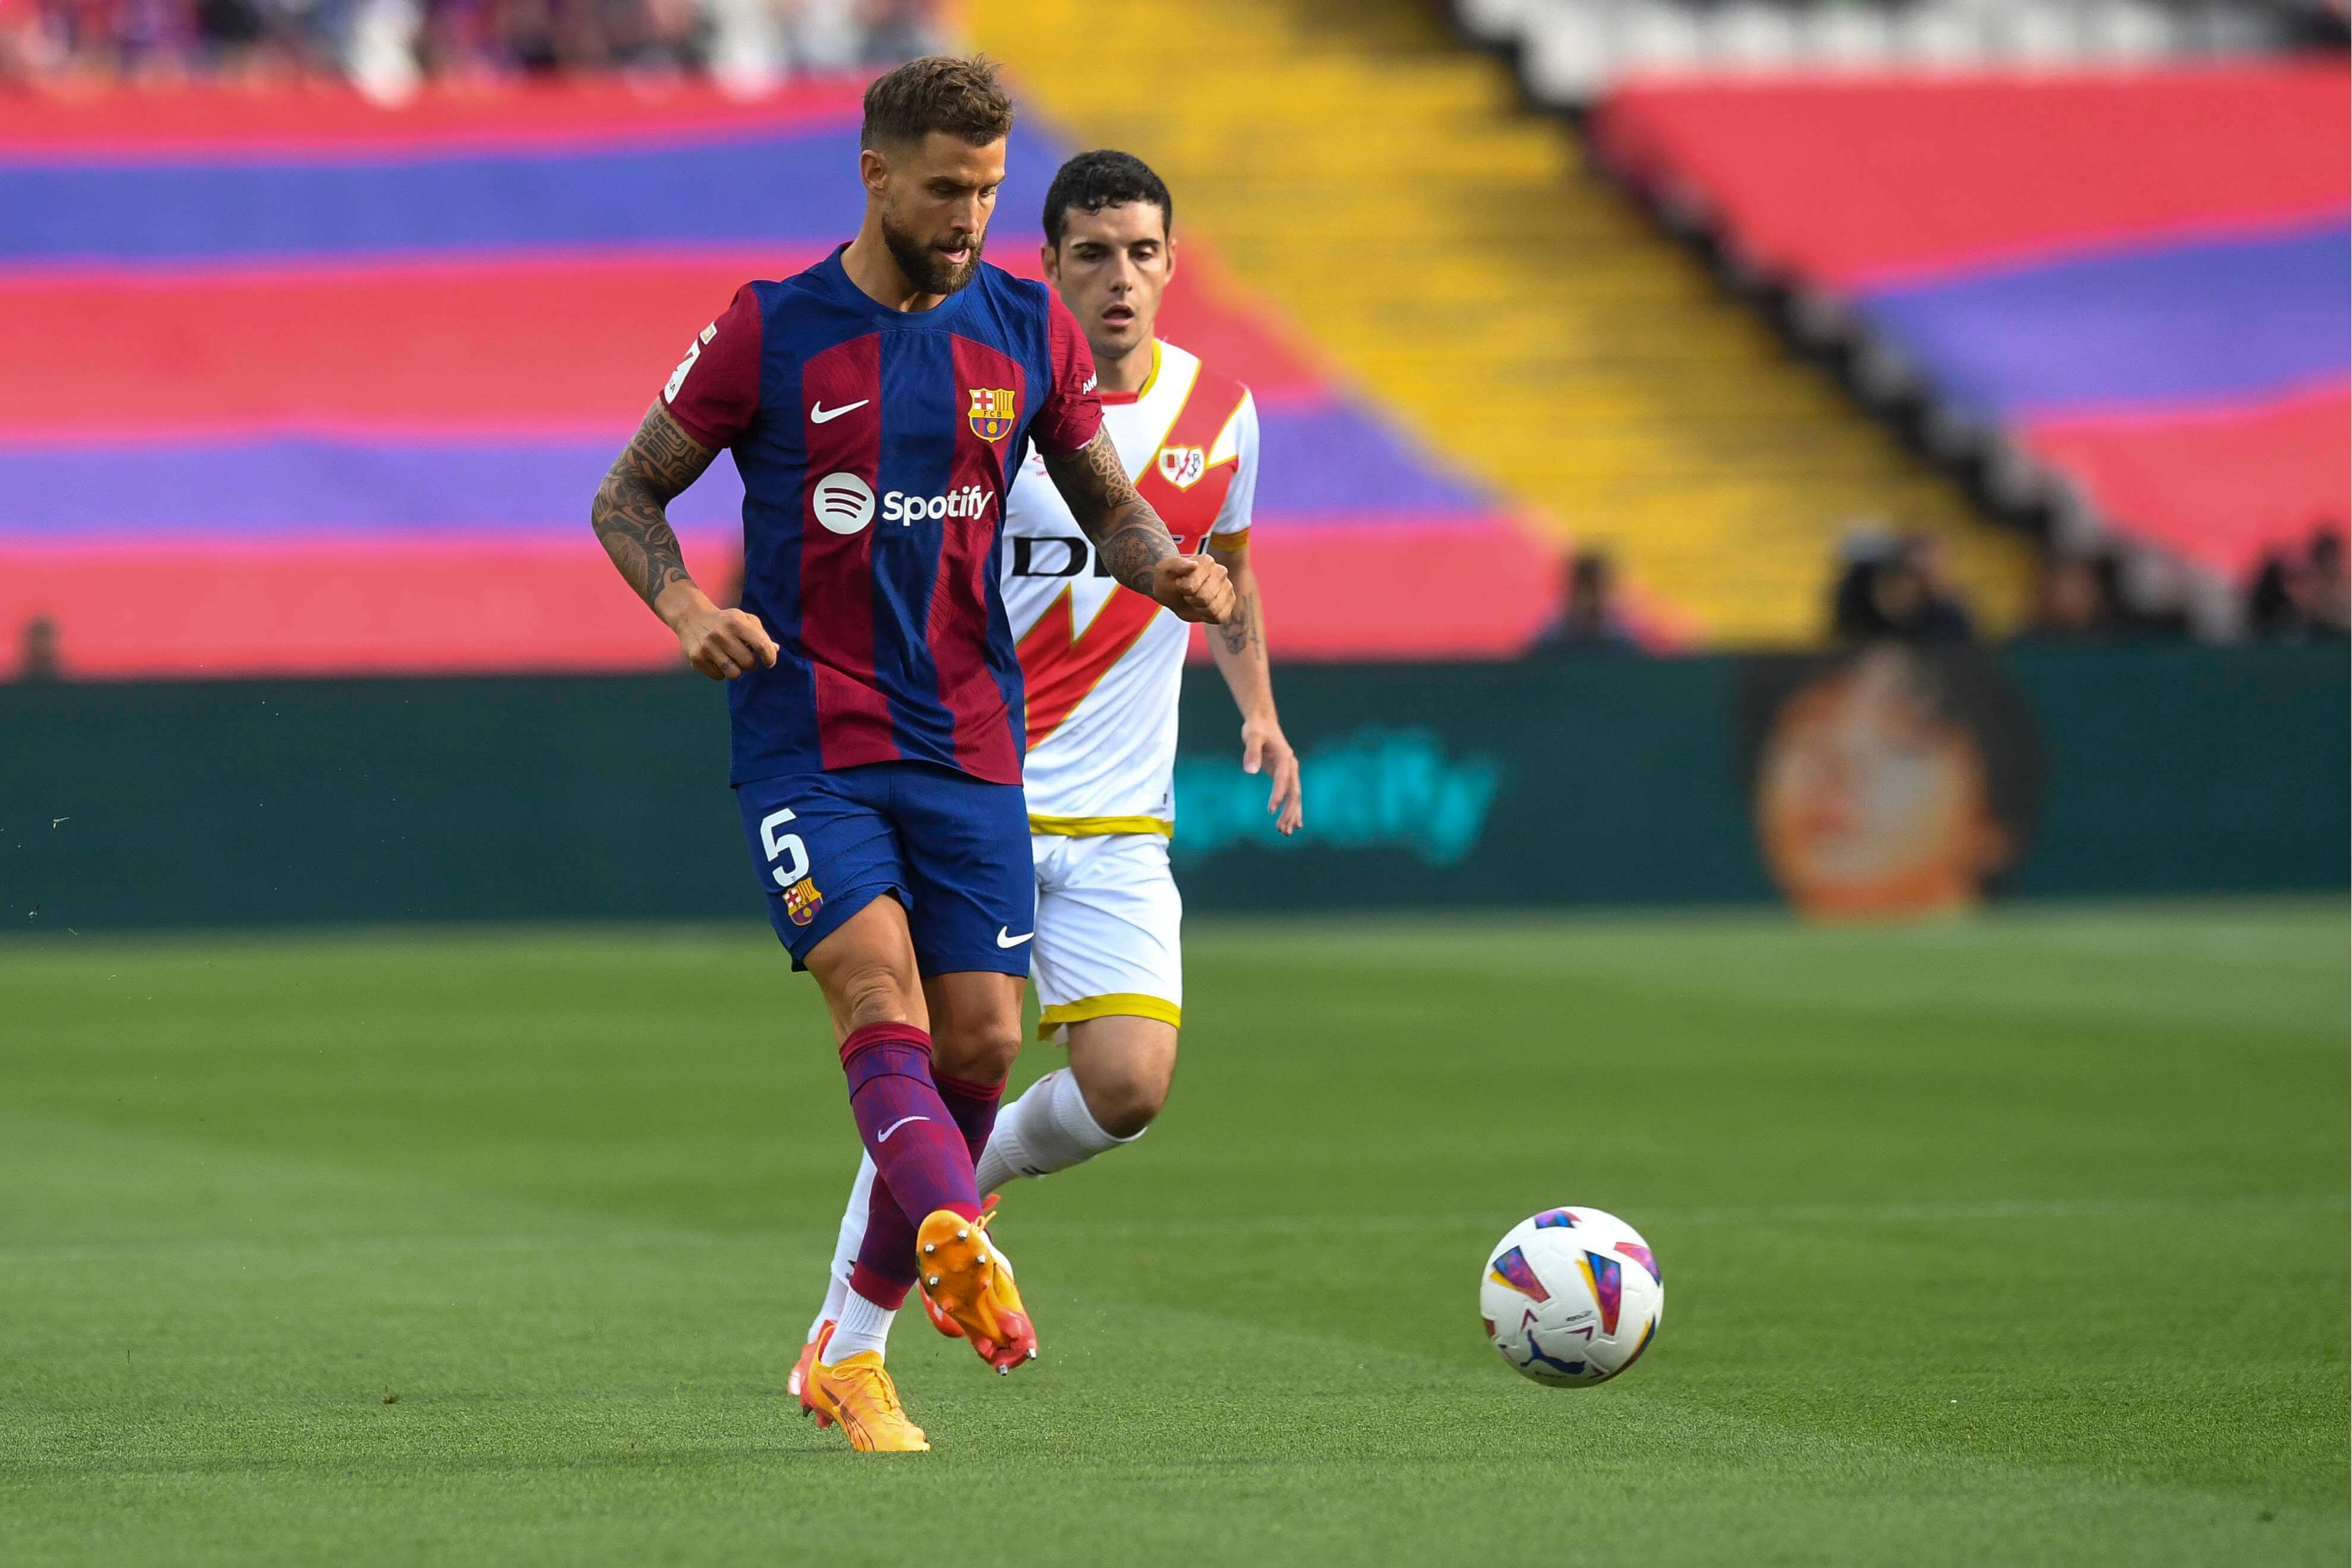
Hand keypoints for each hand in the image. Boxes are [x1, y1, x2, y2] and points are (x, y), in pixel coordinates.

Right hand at [666, 591, 778, 680]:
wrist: (691, 617)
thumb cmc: (725, 620)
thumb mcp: (743, 619)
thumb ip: (761, 634)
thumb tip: (775, 650)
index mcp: (736, 622)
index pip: (762, 645)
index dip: (770, 657)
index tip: (769, 662)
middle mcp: (721, 634)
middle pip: (749, 663)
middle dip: (750, 663)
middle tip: (743, 655)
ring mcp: (707, 647)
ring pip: (735, 674)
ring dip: (736, 669)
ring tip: (731, 659)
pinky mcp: (697, 658)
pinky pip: (719, 676)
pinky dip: (722, 672)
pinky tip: (717, 659)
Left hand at [1150, 553, 1235, 623]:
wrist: (1172, 591)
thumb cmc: (1167, 579)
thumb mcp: (1164, 569)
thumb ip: (1177, 564)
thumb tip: (1194, 565)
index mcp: (1206, 561)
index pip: (1191, 587)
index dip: (1182, 590)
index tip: (1180, 583)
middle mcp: (1221, 572)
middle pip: (1204, 599)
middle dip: (1190, 600)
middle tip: (1187, 593)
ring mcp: (1227, 587)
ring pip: (1213, 610)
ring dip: (1199, 609)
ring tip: (1195, 599)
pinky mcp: (1230, 602)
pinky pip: (1220, 617)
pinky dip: (1207, 617)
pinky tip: (1203, 608)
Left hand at [1241, 716, 1302, 835]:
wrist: (1263, 722)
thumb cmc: (1257, 729)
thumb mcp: (1252, 737)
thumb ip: (1251, 753)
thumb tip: (1250, 771)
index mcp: (1285, 758)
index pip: (1283, 780)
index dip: (1277, 795)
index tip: (1270, 810)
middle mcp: (1291, 767)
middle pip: (1294, 793)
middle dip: (1289, 812)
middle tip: (1282, 830)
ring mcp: (1290, 772)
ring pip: (1295, 797)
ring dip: (1291, 814)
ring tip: (1285, 832)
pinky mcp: (1285, 776)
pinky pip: (1290, 795)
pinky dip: (1291, 809)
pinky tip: (1290, 823)